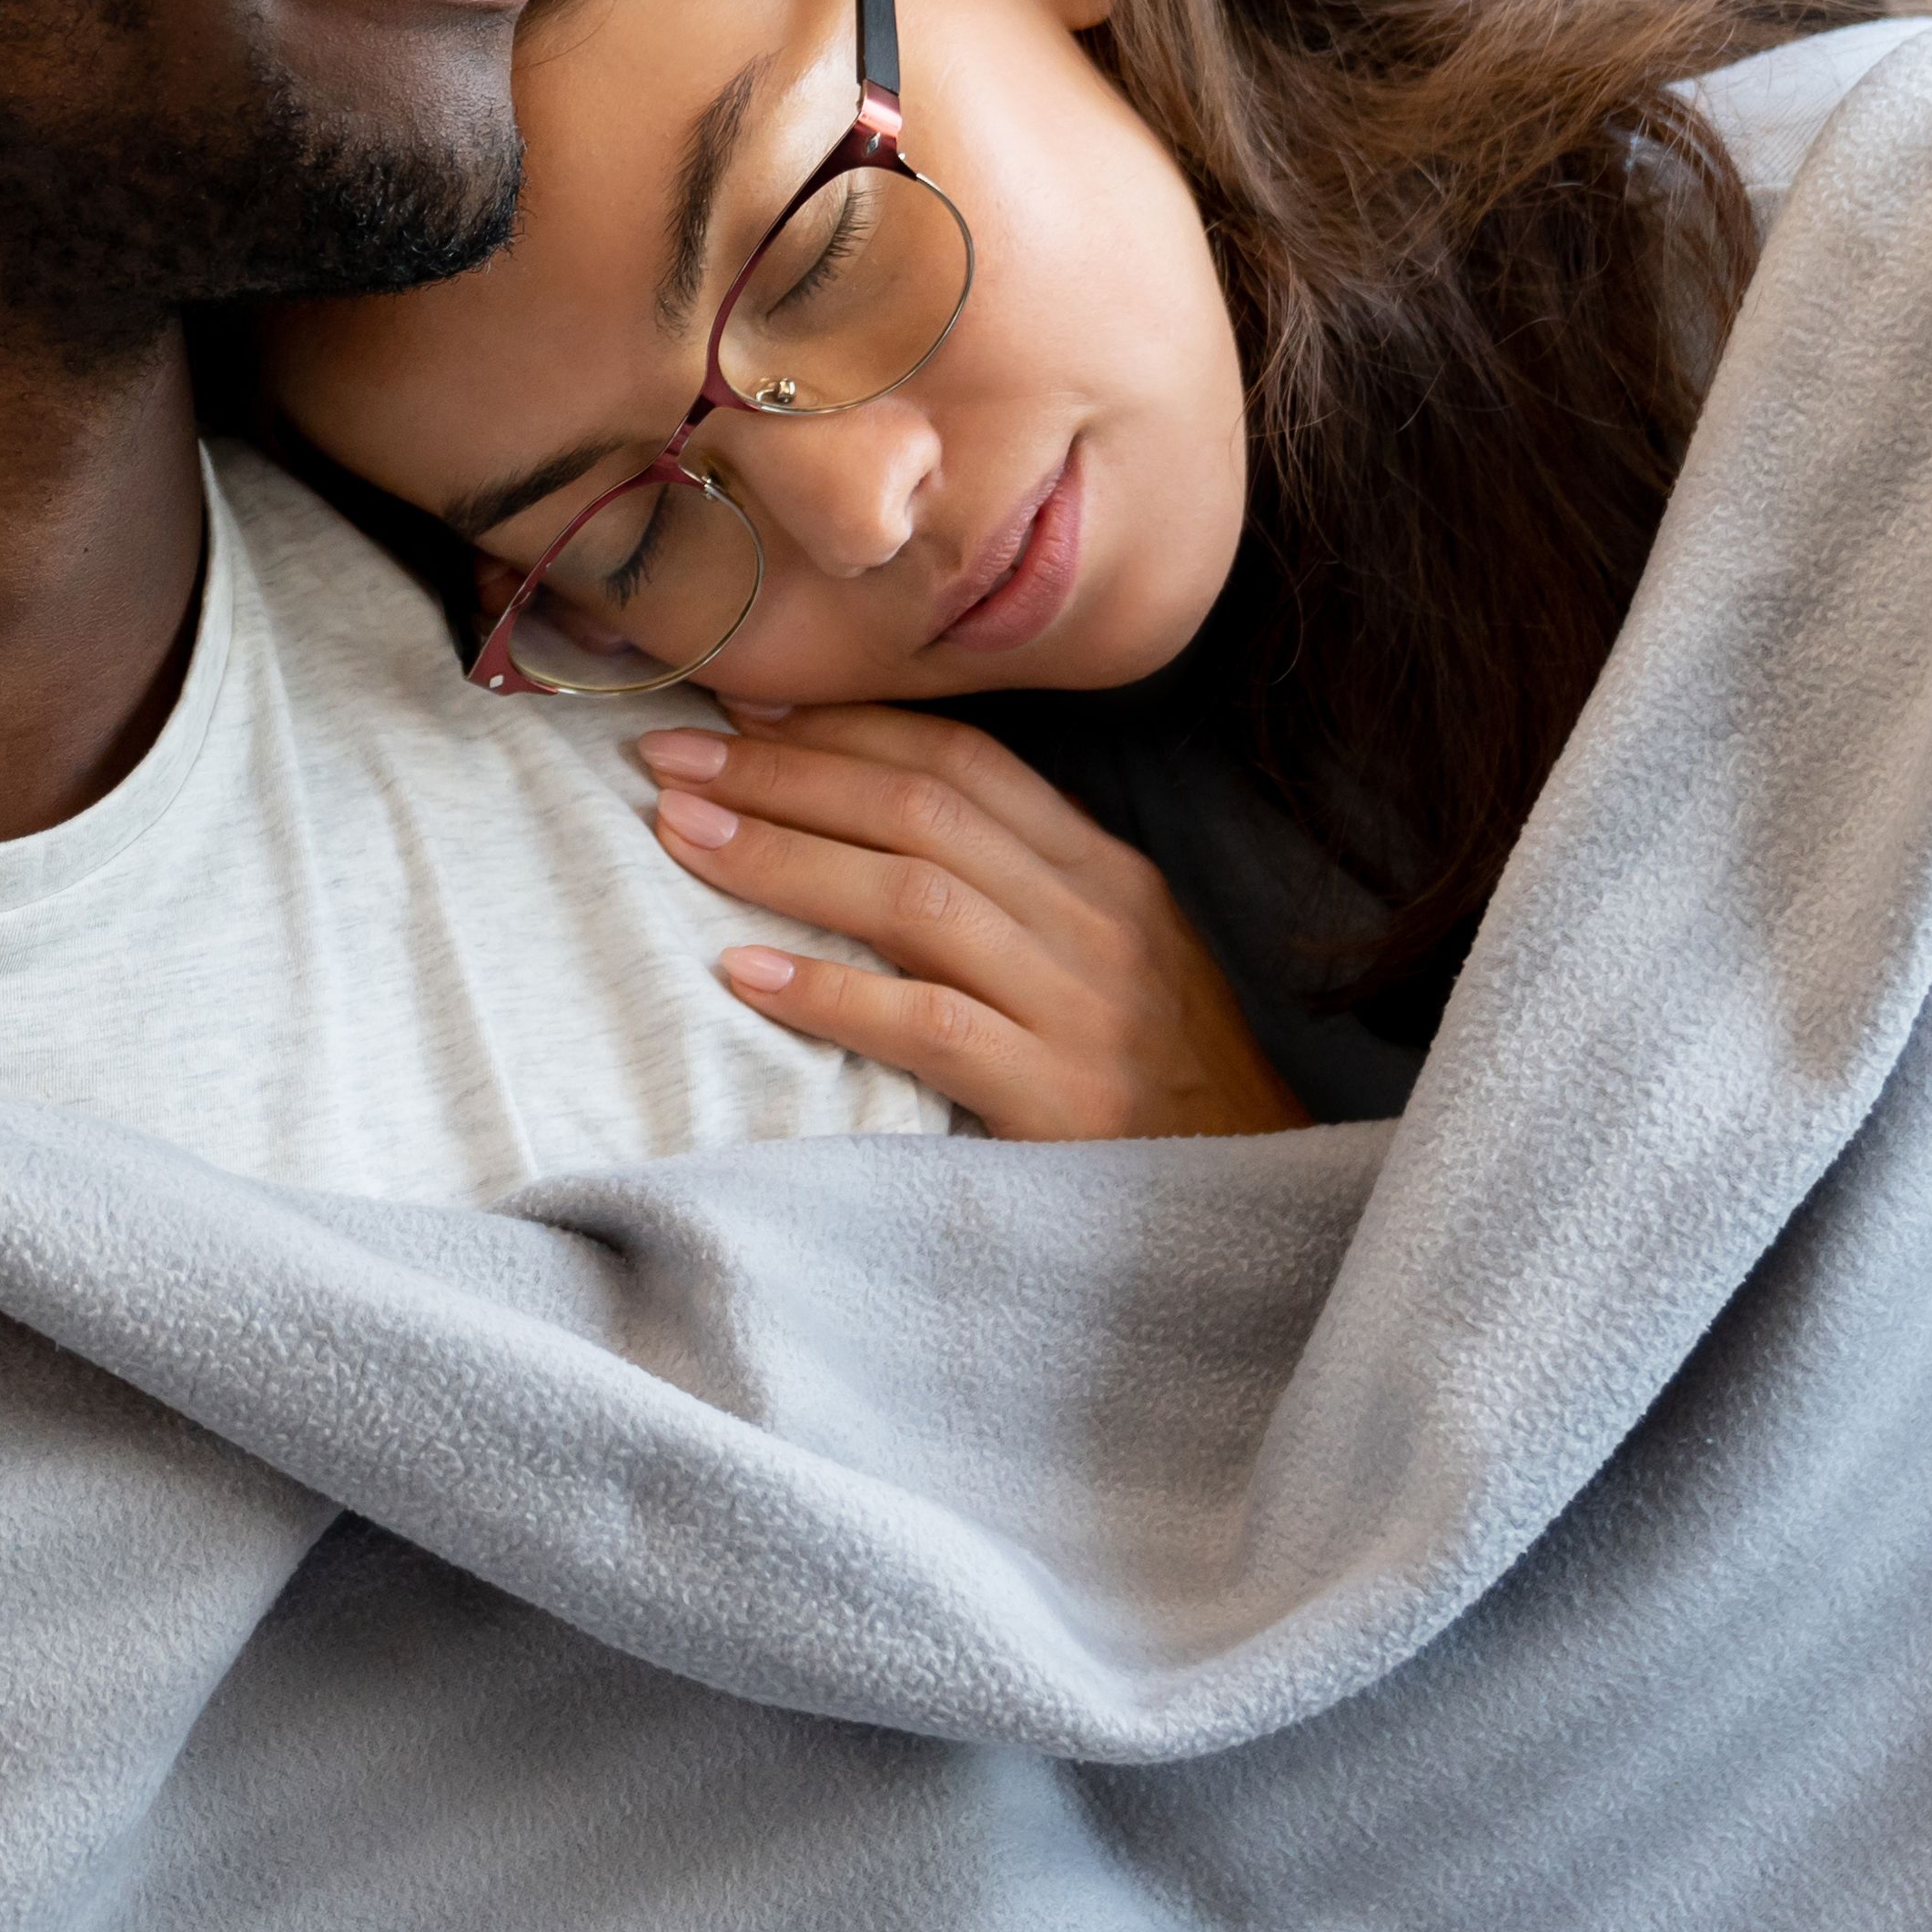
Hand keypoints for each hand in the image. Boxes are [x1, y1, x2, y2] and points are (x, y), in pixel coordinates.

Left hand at [628, 704, 1305, 1139]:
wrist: (1263, 1217)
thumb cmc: (1154, 1089)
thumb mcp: (1106, 964)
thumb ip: (1011, 893)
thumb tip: (863, 821)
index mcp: (1106, 874)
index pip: (963, 764)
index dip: (843, 728)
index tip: (737, 714)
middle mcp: (1101, 923)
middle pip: (924, 813)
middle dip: (785, 774)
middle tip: (668, 761)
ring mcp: (1087, 1010)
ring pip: (918, 899)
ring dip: (784, 858)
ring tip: (681, 838)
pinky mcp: (1064, 1101)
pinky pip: (928, 1027)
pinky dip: (830, 995)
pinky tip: (744, 977)